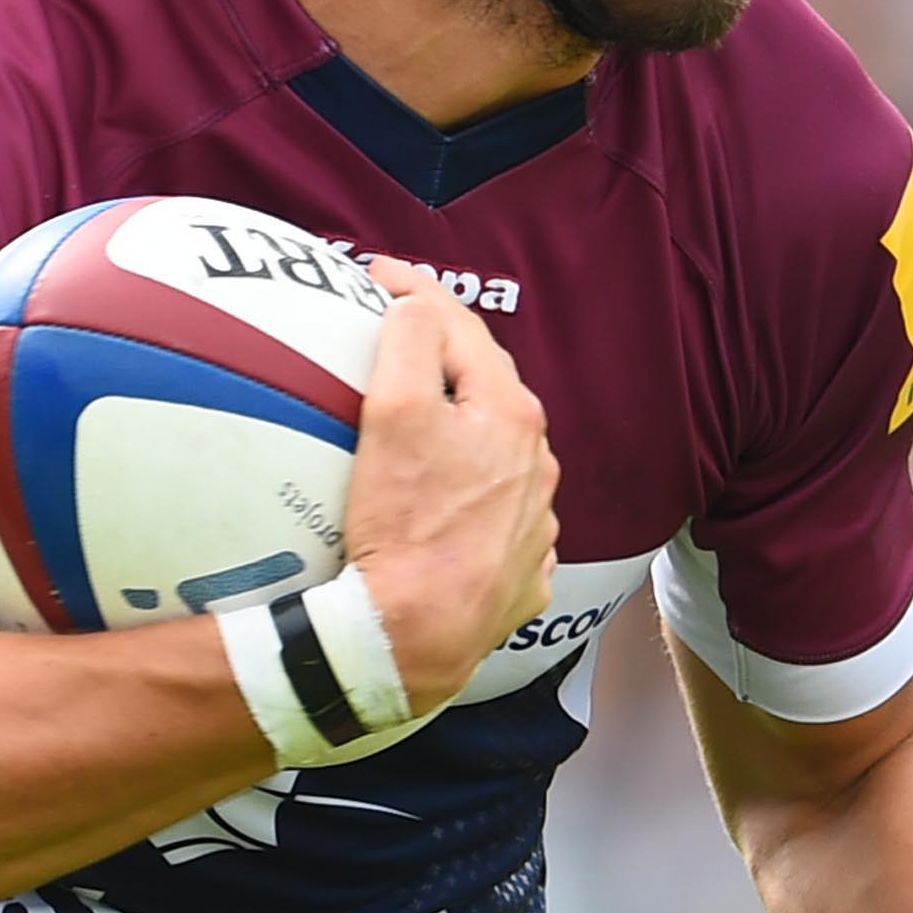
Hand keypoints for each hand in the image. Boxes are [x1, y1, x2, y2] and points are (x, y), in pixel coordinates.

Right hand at [341, 256, 555, 705]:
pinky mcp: (519, 576)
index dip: (416, 291)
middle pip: (488, 390)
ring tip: (419, 425)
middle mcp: (538, 466)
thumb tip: (414, 305)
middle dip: (445, 358)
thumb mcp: (394, 412)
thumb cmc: (404, 523)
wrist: (415, 637)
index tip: (374, 275)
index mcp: (512, 415)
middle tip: (394, 338)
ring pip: (498, 456)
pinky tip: (442, 502)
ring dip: (464, 431)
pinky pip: (496, 518)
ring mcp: (534, 526)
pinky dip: (470, 497)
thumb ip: (408, 340)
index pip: (463, 330)